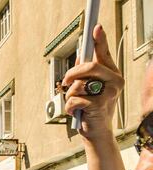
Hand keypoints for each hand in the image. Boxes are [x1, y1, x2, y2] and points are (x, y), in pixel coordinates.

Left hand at [62, 24, 123, 138]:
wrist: (96, 131)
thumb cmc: (91, 108)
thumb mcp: (89, 89)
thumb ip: (85, 74)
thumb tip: (79, 57)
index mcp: (112, 74)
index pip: (104, 54)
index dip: (100, 41)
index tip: (95, 28)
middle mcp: (115, 81)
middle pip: (89, 67)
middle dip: (72, 73)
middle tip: (65, 81)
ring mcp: (109, 93)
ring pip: (79, 84)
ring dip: (70, 95)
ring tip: (75, 102)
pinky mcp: (99, 105)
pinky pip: (75, 99)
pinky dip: (69, 106)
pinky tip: (75, 111)